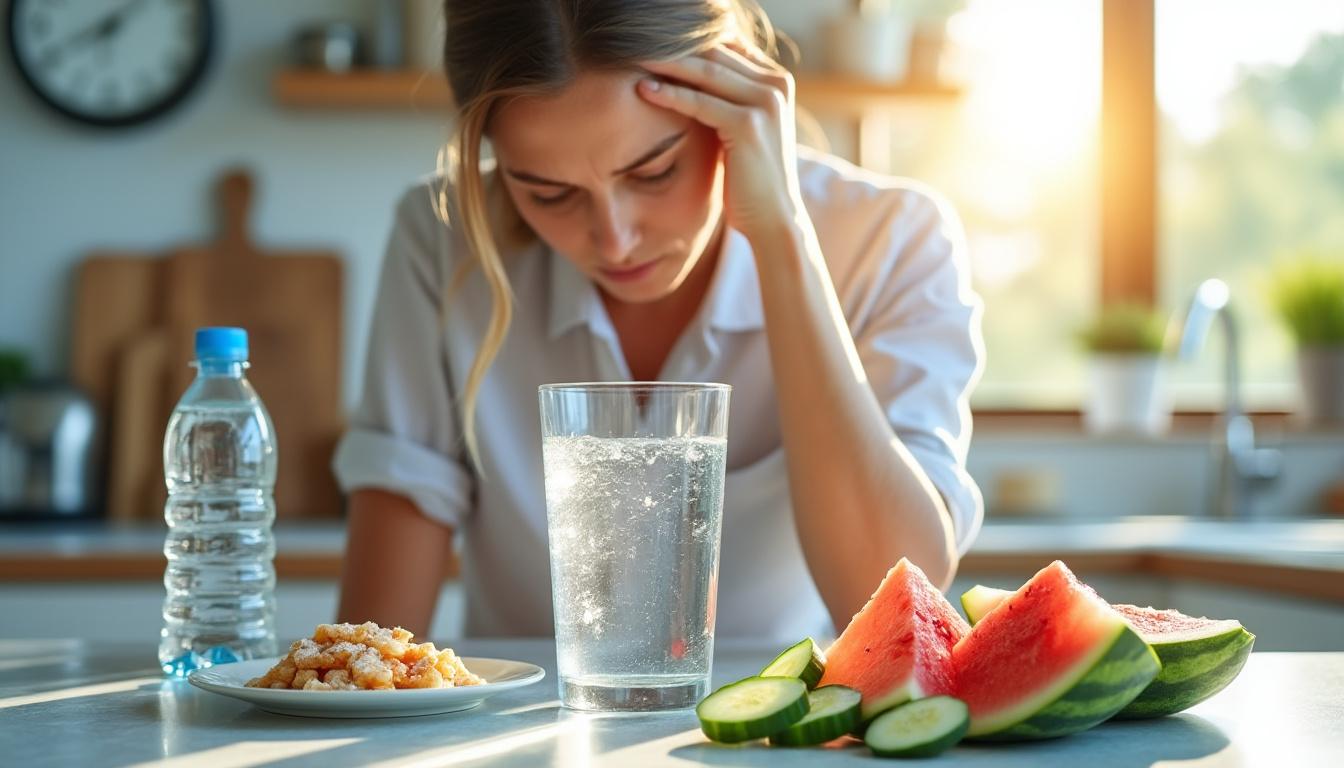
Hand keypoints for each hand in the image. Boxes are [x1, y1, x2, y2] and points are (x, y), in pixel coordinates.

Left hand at [638, 44, 807, 245]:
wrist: (774, 219)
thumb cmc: (752, 179)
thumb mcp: (742, 129)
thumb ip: (727, 100)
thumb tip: (691, 79)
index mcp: (776, 81)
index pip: (727, 44)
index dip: (690, 39)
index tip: (654, 40)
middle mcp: (776, 85)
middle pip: (715, 51)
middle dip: (674, 45)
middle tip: (637, 42)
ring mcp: (766, 103)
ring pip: (705, 71)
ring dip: (666, 62)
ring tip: (633, 57)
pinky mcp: (749, 124)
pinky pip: (700, 102)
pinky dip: (669, 94)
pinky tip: (643, 90)